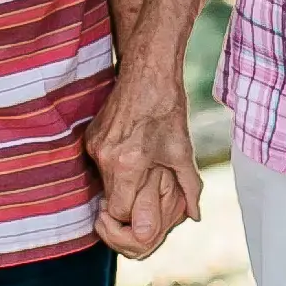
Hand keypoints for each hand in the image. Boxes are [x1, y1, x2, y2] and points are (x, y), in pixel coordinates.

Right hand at [89, 62, 200, 259]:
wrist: (148, 71)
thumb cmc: (168, 109)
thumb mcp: (183, 151)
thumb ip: (190, 187)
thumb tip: (195, 215)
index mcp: (127, 164)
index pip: (119, 211)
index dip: (134, 214)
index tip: (146, 206)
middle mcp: (105, 157)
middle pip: (111, 198)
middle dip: (130, 198)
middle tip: (149, 186)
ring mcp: (94, 146)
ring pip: (105, 182)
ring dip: (122, 181)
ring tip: (143, 163)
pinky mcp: (90, 136)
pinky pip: (100, 164)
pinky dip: (115, 164)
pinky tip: (132, 148)